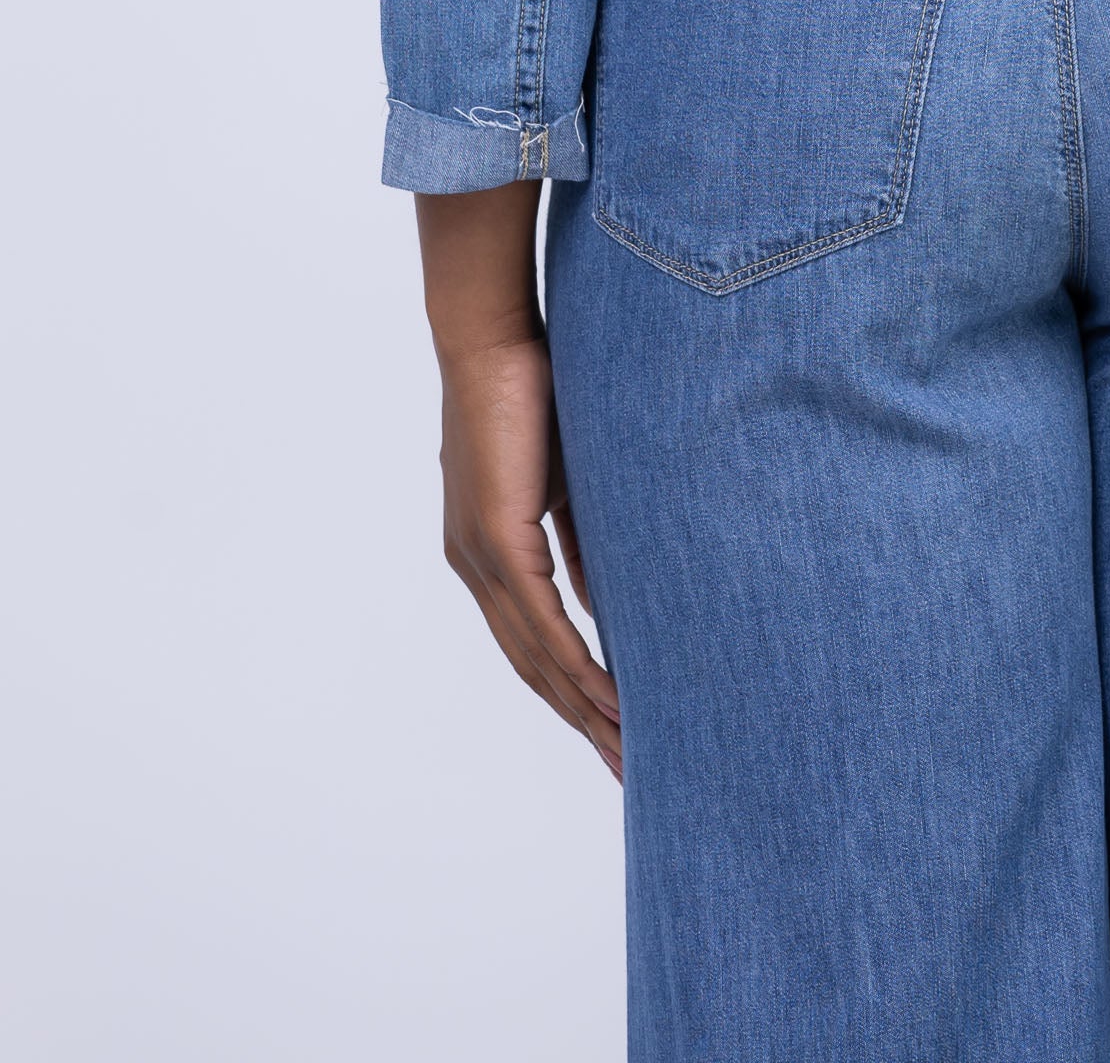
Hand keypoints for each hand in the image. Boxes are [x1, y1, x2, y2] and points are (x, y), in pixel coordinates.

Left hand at [417, 188, 622, 776]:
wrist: (489, 334)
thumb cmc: (531, 387)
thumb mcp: (567, 479)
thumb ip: (581, 539)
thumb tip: (608, 596)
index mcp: (488, 554)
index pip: (533, 644)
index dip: (573, 695)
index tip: (616, 734)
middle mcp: (477, 568)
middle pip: (534, 670)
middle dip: (584, 725)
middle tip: (631, 774)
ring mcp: (482, 559)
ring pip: (538, 659)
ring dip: (587, 712)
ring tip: (632, 752)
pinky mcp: (498, 540)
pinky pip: (541, 624)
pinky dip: (578, 668)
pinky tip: (610, 701)